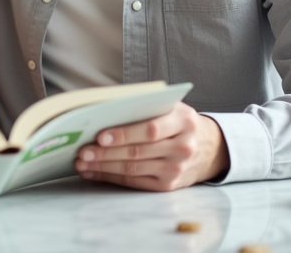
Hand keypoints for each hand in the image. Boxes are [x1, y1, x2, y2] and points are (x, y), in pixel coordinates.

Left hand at [73, 102, 228, 190]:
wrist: (208, 148)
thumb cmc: (179, 122)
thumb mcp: (171, 107)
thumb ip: (146, 106)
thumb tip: (104, 112)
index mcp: (184, 121)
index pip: (150, 130)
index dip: (124, 134)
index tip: (100, 135)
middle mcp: (183, 147)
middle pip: (137, 152)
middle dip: (105, 153)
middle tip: (83, 151)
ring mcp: (176, 169)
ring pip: (132, 169)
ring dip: (104, 166)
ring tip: (82, 162)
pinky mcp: (168, 185)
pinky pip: (134, 182)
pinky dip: (111, 177)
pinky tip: (94, 172)